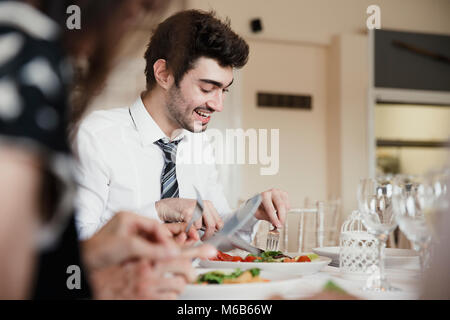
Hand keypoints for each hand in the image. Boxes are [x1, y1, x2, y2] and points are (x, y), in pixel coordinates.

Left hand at [81, 211, 180, 271]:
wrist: (82, 262)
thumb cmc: (97, 250)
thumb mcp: (129, 247)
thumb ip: (152, 249)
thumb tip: (171, 251)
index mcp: (129, 217)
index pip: (155, 225)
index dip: (165, 238)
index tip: (172, 249)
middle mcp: (128, 225)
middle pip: (153, 234)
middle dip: (159, 247)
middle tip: (166, 257)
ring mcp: (126, 236)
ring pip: (149, 244)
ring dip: (152, 254)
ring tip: (154, 262)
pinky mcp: (125, 248)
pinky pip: (142, 251)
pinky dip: (145, 259)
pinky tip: (143, 264)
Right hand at [90, 244, 216, 299]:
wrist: (95, 281)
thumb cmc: (114, 265)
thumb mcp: (135, 252)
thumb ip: (156, 249)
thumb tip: (176, 245)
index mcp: (148, 255)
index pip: (179, 250)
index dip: (197, 251)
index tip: (211, 251)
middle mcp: (150, 270)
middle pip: (184, 269)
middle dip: (191, 272)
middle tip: (190, 274)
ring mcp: (149, 287)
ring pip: (179, 286)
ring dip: (179, 285)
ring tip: (172, 283)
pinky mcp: (147, 300)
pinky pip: (170, 300)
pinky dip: (171, 297)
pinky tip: (164, 294)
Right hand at [155, 198, 223, 240]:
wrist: (166, 206)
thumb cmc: (182, 211)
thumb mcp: (198, 212)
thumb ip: (206, 220)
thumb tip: (215, 232)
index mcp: (208, 204)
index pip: (219, 222)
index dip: (215, 231)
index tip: (210, 235)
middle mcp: (203, 205)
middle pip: (212, 226)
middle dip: (207, 236)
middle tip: (202, 239)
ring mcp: (195, 208)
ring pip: (200, 227)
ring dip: (194, 232)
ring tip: (189, 229)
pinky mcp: (187, 212)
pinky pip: (191, 227)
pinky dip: (187, 230)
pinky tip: (184, 226)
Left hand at [254, 188, 289, 227]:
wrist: (259, 199)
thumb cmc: (258, 206)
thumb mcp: (258, 213)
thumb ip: (266, 217)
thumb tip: (274, 222)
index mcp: (264, 195)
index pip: (270, 208)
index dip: (275, 218)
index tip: (277, 225)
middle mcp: (272, 192)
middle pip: (281, 205)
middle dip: (282, 217)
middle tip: (280, 225)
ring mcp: (279, 192)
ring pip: (286, 206)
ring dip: (283, 215)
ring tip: (277, 218)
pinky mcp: (284, 194)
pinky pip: (288, 206)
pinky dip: (285, 211)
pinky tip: (279, 212)